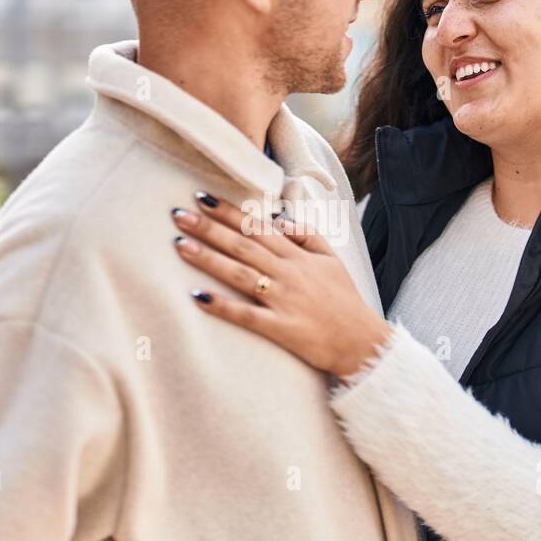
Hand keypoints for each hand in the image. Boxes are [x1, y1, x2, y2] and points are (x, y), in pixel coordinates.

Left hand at [170, 191, 391, 379]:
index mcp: (298, 256)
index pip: (257, 227)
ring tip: (180, 245)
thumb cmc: (345, 301)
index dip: (229, 212)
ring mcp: (284, 300)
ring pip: (240, 274)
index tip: (202, 198)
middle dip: (209, 228)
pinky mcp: (281, 328)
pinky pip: (246, 315)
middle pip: (242, 245)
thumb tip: (281, 219)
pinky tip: (198, 297)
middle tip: (178, 215)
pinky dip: (222, 306)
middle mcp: (288, 273)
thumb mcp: (333, 260)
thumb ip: (308, 235)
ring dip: (208, 258)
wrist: (362, 342)